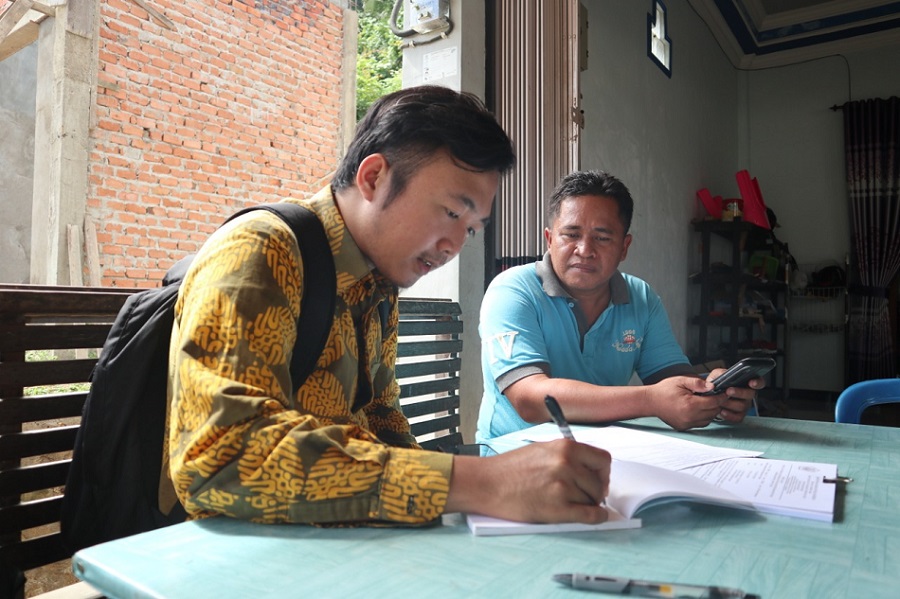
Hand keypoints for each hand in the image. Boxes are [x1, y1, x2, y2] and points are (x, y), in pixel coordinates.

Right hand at [446, 439, 609, 523]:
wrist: (486, 483)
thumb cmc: (509, 468)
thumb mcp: (542, 449)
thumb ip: (567, 456)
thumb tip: (589, 470)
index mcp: (564, 447)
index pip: (602, 459)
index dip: (603, 472)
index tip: (599, 479)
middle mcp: (567, 464)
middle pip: (599, 482)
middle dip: (595, 491)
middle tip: (586, 495)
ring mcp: (563, 486)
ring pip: (593, 499)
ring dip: (587, 503)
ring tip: (569, 502)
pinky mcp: (558, 508)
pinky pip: (591, 515)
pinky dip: (597, 517)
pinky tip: (596, 516)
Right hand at [646, 376, 725, 430]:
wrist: (650, 402)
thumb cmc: (664, 390)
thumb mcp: (681, 381)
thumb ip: (697, 383)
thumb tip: (712, 386)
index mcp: (690, 404)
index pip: (713, 402)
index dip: (722, 397)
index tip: (725, 393)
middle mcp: (689, 416)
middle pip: (713, 412)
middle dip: (718, 404)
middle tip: (718, 396)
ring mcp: (687, 424)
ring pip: (708, 419)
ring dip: (711, 411)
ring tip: (708, 402)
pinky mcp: (684, 427)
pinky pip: (701, 424)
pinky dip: (704, 417)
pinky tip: (700, 409)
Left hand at [704, 368, 765, 422]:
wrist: (712, 397)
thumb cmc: (718, 384)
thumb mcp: (717, 375)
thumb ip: (717, 375)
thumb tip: (714, 384)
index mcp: (746, 382)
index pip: (758, 382)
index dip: (757, 382)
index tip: (752, 383)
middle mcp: (748, 394)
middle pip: (750, 394)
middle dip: (739, 393)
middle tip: (728, 391)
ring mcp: (745, 404)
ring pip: (743, 406)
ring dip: (730, 404)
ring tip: (721, 401)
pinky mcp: (740, 414)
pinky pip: (738, 417)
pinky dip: (730, 415)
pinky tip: (722, 411)